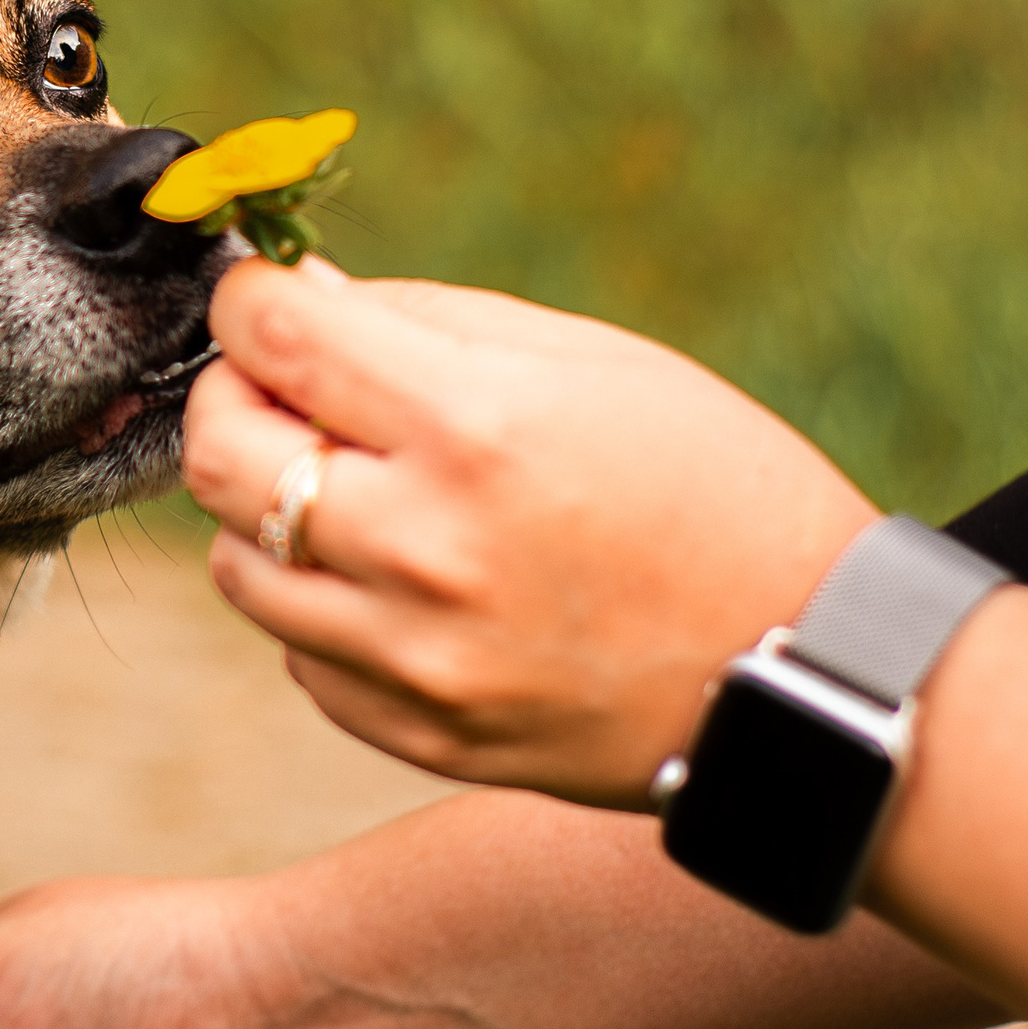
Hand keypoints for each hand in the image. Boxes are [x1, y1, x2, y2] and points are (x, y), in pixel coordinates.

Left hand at [183, 258, 878, 806]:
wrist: (807, 671)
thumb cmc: (713, 487)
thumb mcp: (593, 364)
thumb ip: (426, 324)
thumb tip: (291, 295)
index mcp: (476, 428)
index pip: (273, 337)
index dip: (246, 303)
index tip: (261, 304)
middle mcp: (425, 548)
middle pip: (219, 458)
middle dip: (233, 404)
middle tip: (283, 393)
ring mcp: (414, 658)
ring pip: (236, 566)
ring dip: (268, 514)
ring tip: (355, 493)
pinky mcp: (416, 733)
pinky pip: (299, 655)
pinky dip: (323, 608)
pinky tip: (401, 584)